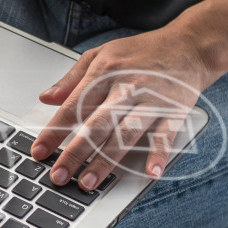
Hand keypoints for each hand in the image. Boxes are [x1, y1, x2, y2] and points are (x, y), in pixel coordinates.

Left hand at [31, 27, 213, 190]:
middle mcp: (125, 88)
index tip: (38, 151)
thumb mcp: (100, 55)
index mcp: (102, 74)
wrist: (189, 45)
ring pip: (126, 134)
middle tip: (58, 175)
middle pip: (96, 125)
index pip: (72, 107)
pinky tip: (150, 173)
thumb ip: (72, 79)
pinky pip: (165, 135)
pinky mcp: (174, 111)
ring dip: (106, 160)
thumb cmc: (140, 52)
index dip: (53, 131)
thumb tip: (46, 97)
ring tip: (89, 182)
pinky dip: (158, 154)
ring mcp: (151, 101)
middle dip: (75, 153)